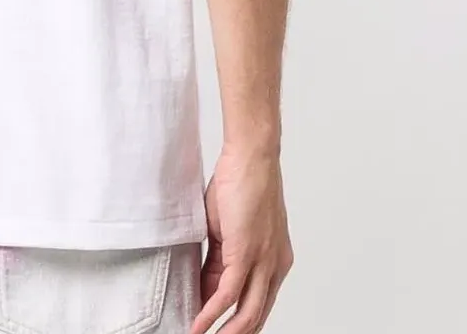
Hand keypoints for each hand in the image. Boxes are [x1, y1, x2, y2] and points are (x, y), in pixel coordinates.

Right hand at [191, 146, 293, 333]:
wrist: (251, 157)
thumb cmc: (240, 183)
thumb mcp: (227, 228)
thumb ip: (219, 258)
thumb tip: (206, 285)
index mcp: (274, 261)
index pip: (253, 302)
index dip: (232, 319)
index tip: (211, 327)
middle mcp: (275, 267)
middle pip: (256, 316)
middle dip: (234, 333)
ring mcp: (263, 263)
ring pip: (247, 313)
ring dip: (225, 333)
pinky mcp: (246, 255)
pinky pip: (229, 294)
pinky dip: (211, 312)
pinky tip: (198, 324)